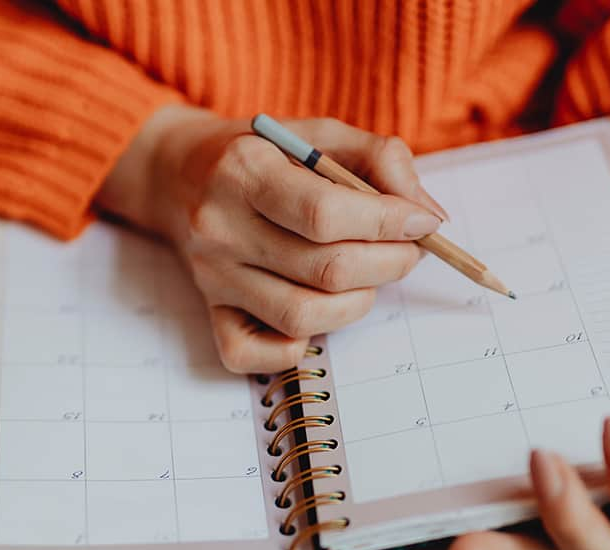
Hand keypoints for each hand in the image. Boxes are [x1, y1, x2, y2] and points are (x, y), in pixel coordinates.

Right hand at [96, 105, 445, 372]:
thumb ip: (380, 160)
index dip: (389, 223)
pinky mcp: (209, 311)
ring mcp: (212, 275)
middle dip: (389, 264)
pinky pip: (253, 355)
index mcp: (244, 169)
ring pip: (303, 316)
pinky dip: (294, 348)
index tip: (423, 223)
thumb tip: (428, 218)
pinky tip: (314, 312)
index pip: (326, 214)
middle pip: (325, 270)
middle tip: (407, 250)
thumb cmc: (265, 154)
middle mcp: (220, 226)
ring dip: (357, 303)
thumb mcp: (320, 134)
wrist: (181, 174)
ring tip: (367, 276)